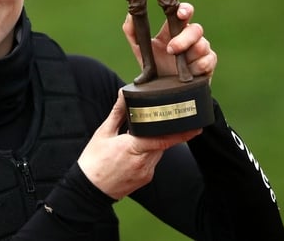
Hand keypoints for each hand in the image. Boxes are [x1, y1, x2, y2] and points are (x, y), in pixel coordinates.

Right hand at [77, 92, 201, 199]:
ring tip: (139, 136)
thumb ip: (117, 113)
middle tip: (168, 120)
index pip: (162, 139)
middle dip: (163, 132)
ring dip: (155, 142)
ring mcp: (146, 173)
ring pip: (159, 152)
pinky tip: (135, 151)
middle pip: (162, 143)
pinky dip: (149, 152)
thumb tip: (123, 94)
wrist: (89, 190)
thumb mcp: (103, 133)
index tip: (195, 128)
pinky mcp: (146, 179)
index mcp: (132, 148)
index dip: (180, 134)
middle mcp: (143, 162)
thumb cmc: (94, 161)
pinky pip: (153, 161)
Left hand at [122, 2, 216, 77]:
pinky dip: (199, 66)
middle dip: (184, 38)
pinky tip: (190, 72)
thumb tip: (131, 14)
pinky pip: (208, 60)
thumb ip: (133, 32)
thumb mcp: (140, 50)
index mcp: (173, 30)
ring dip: (190, 55)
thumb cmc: (154, 68)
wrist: (164, 94)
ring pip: (203, 45)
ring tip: (180, 66)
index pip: (183, 13)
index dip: (185, 10)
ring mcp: (201, 50)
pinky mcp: (208, 64)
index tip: (180, 14)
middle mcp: (190, 37)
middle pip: (196, 29)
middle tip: (171, 49)